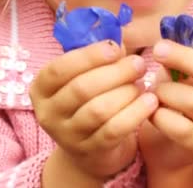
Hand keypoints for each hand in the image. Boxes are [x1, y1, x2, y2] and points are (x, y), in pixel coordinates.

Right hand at [29, 40, 158, 179]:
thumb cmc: (92, 100)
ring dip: (126, 93)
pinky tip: (150, 101)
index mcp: (42, 88)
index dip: (89, 56)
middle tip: (139, 64)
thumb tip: (119, 42)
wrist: (92, 150)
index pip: (59, 69)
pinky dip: (136, 113)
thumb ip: (100, 58)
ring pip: (98, 110)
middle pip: (82, 88)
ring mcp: (68, 135)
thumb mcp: (88, 77)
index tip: (115, 48)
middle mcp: (48, 113)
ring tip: (142, 84)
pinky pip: (115, 130)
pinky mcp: (91, 151)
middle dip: (116, 73)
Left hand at [137, 11, 192, 171]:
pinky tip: (152, 112)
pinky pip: (180, 128)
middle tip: (158, 50)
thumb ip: (179, 54)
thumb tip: (168, 33)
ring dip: (166, 91)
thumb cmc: (177, 99)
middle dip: (185, 58)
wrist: (170, 147)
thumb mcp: (181, 74)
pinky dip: (160, 116)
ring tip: (153, 92)